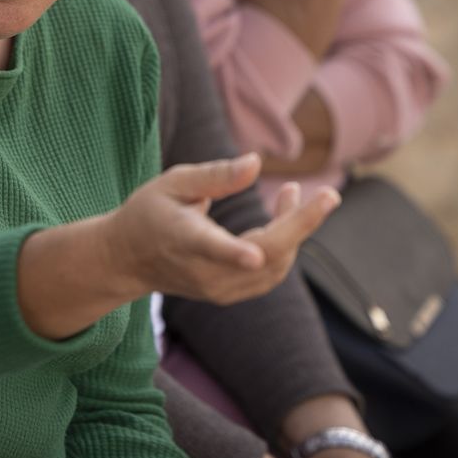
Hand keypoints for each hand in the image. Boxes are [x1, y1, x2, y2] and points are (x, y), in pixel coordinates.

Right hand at [103, 154, 338, 304]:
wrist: (127, 260)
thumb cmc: (150, 212)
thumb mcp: (174, 182)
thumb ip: (215, 176)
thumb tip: (255, 163)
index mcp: (184, 240)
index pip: (212, 249)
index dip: (235, 253)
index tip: (255, 254)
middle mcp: (203, 271)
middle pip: (263, 257)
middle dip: (301, 226)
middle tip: (329, 196)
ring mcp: (218, 289)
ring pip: (274, 267)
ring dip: (295, 231)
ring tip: (293, 192)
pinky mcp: (229, 295)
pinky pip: (270, 274)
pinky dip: (285, 245)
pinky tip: (284, 214)